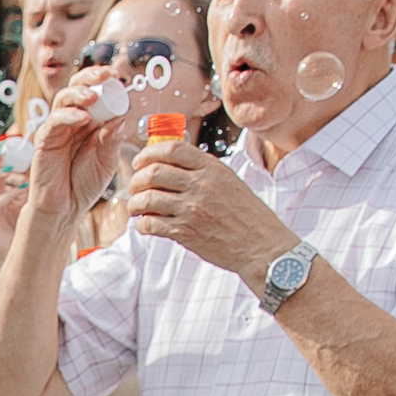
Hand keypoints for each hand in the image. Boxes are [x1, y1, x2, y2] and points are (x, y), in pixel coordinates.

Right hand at [25, 80, 130, 225]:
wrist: (64, 209)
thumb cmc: (84, 185)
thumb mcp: (107, 162)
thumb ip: (112, 140)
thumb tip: (119, 117)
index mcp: (90, 122)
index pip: (97, 93)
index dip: (106, 82)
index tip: (119, 78)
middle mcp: (73, 120)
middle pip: (78, 87)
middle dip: (91, 76)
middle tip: (107, 75)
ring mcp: (57, 128)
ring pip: (64, 98)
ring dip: (79, 93)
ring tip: (93, 96)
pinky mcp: (44, 139)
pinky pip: (54, 121)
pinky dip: (68, 115)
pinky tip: (82, 118)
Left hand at [123, 128, 292, 278]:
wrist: (261, 246)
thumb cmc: (246, 213)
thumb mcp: (229, 180)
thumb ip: (203, 168)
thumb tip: (174, 155)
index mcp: (211, 169)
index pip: (171, 149)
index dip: (148, 154)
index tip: (140, 161)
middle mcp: (200, 186)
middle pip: (153, 173)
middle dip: (136, 179)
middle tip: (134, 186)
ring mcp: (192, 209)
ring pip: (147, 199)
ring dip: (134, 203)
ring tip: (136, 208)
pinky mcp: (186, 232)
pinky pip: (151, 224)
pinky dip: (142, 224)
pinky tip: (145, 224)